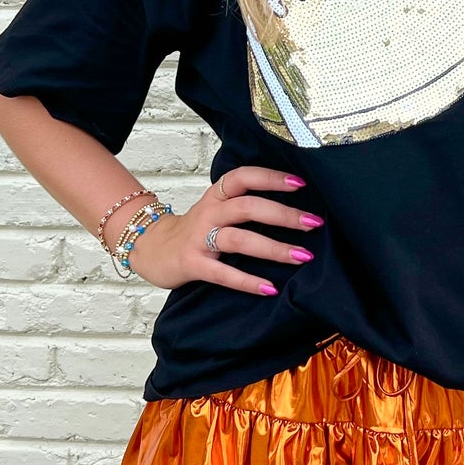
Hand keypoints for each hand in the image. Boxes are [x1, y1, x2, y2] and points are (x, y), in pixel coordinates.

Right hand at [111, 166, 323, 295]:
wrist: (150, 248)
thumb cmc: (196, 229)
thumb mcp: (217, 208)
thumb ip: (245, 203)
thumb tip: (295, 206)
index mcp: (217, 195)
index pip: (243, 177)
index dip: (270, 177)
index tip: (300, 183)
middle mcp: (209, 212)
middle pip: (248, 207)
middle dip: (283, 214)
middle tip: (313, 223)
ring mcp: (199, 239)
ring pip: (239, 239)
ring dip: (274, 248)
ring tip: (302, 256)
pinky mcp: (192, 264)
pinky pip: (222, 273)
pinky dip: (247, 281)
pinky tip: (269, 288)